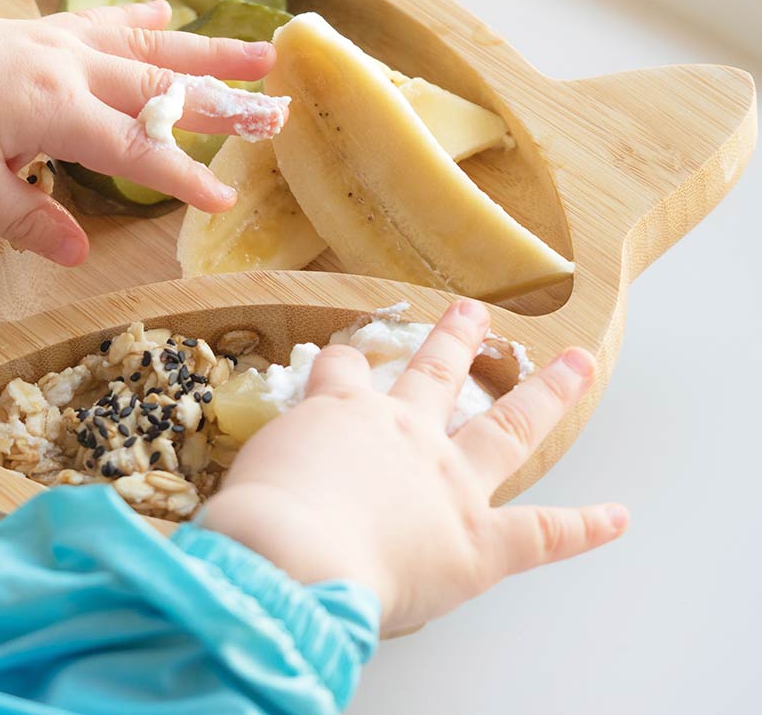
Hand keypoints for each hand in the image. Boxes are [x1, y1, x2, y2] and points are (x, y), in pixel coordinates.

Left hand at [0, 0, 278, 265]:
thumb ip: (31, 221)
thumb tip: (80, 256)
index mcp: (55, 111)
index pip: (138, 150)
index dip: (184, 178)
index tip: (224, 201)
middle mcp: (68, 68)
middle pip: (164, 89)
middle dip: (225, 104)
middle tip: (277, 111)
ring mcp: (56, 41)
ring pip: (148, 46)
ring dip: (206, 49)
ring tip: (259, 49)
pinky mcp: (38, 29)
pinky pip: (103, 21)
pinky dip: (140, 19)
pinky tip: (168, 12)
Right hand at [201, 300, 628, 635]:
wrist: (291, 555)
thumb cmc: (258, 520)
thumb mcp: (249, 477)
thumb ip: (268, 476)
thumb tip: (257, 502)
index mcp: (344, 416)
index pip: (343, 374)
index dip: (342, 364)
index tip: (342, 358)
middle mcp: (404, 435)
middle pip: (436, 374)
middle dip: (456, 340)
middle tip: (473, 311)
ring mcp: (450, 483)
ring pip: (507, 426)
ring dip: (545, 393)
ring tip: (572, 363)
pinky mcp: (480, 541)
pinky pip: (543, 533)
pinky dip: (584, 528)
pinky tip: (617, 518)